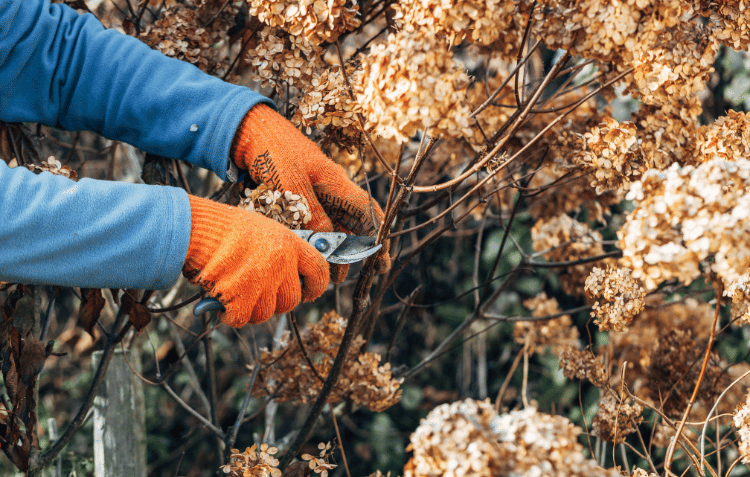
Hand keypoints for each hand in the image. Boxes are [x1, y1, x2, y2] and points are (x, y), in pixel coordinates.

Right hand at [182, 195, 328, 326]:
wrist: (196, 227)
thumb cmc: (224, 227)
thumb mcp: (261, 230)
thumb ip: (279, 252)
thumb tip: (287, 277)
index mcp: (290, 244)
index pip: (319, 271)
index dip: (316, 287)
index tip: (308, 292)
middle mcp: (280, 263)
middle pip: (291, 300)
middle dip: (275, 303)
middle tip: (258, 295)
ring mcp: (261, 281)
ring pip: (265, 313)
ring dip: (250, 310)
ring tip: (235, 294)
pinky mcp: (240, 296)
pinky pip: (241, 319)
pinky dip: (230, 316)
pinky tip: (222, 303)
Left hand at [231, 104, 389, 280]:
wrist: (247, 130)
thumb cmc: (272, 150)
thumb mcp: (292, 184)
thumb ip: (311, 214)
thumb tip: (328, 242)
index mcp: (336, 182)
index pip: (367, 212)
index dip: (377, 236)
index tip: (381, 260)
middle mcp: (329, 188)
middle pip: (351, 223)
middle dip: (353, 250)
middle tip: (347, 276)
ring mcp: (314, 191)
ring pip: (331, 225)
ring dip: (332, 248)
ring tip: (327, 272)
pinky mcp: (296, 195)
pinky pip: (311, 221)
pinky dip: (313, 238)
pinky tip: (308, 253)